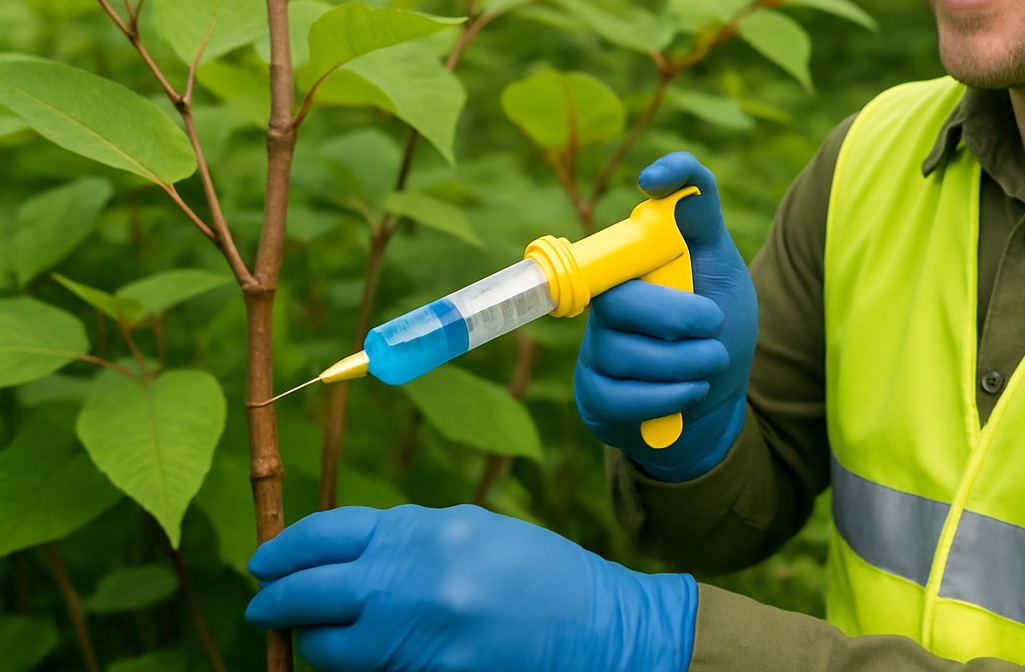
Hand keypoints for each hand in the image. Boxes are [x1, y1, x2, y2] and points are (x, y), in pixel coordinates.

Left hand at [245, 505, 695, 671]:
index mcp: (427, 531)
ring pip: (328, 647)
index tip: (264, 563)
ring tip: (306, 637)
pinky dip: (356, 666)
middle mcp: (416, 579)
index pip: (329, 535)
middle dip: (276, 602)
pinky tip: (359, 657)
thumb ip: (406, 542)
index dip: (286, 550)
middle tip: (261, 606)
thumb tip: (344, 559)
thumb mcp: (470, 533)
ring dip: (311, 642)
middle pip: (312, 593)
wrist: (599, 627)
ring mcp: (421, 635)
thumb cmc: (538, 574)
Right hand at [575, 151, 757, 480]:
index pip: (634, 217)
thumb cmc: (716, 331)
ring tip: (712, 362)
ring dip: (684, 363)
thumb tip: (679, 184)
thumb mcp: (723, 275)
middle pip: (619, 298)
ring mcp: (597, 346)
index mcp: (636, 260)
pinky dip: (667, 398)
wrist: (714, 404)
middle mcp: (608, 297)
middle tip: (715, 324)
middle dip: (676, 316)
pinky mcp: (595, 394)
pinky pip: (620, 397)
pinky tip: (690, 392)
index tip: (654, 183)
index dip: (651, 192)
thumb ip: (701, 226)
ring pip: (623, 351)